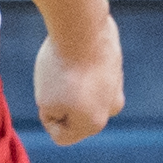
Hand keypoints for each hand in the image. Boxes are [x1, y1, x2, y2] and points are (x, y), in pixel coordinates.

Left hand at [34, 12, 124, 144]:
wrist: (81, 27)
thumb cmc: (60, 68)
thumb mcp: (45, 101)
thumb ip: (56, 114)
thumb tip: (73, 104)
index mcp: (94, 124)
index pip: (61, 135)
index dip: (46, 117)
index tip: (47, 96)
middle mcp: (111, 108)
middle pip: (75, 115)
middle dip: (63, 101)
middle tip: (57, 79)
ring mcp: (117, 84)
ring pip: (85, 93)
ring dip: (73, 83)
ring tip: (66, 64)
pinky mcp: (116, 63)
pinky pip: (92, 72)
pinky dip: (82, 66)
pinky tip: (77, 52)